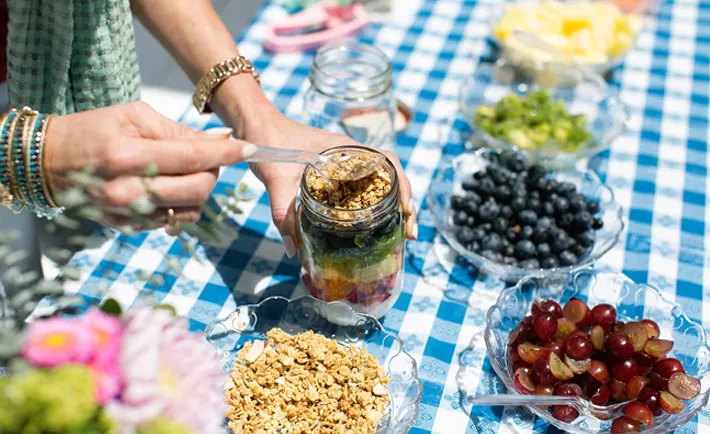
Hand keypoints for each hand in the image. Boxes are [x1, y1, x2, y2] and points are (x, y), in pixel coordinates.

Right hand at [45, 102, 251, 231]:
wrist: (50, 162)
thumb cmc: (93, 131)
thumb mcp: (134, 117)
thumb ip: (178, 132)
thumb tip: (220, 139)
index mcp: (127, 155)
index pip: (191, 157)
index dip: (226, 152)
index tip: (249, 147)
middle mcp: (127, 190)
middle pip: (198, 189)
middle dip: (214, 170)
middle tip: (208, 155)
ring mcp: (126, 214)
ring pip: (190, 209)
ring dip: (200, 190)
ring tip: (185, 171)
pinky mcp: (128, 228)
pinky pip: (173, 221)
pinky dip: (182, 205)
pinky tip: (169, 187)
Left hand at [242, 115, 416, 257]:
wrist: (255, 127)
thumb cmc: (268, 142)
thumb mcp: (276, 179)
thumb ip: (284, 212)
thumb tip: (294, 249)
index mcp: (346, 149)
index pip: (388, 161)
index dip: (402, 185)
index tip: (406, 209)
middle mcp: (351, 155)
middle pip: (390, 177)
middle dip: (405, 203)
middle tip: (409, 231)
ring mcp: (344, 165)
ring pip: (378, 184)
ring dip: (392, 206)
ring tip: (400, 232)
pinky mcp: (334, 175)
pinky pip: (361, 189)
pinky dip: (372, 206)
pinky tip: (371, 225)